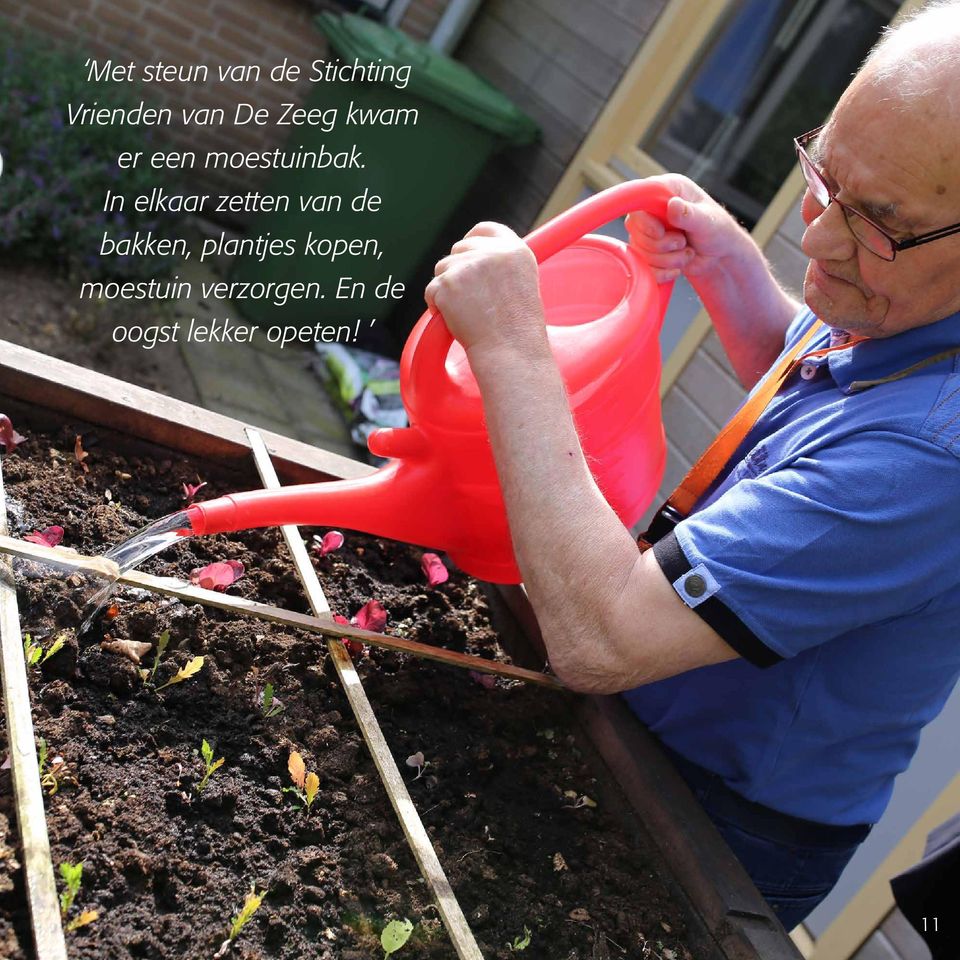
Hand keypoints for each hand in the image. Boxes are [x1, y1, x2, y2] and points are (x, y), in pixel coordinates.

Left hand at [424, 222, 544, 357]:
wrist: (510, 351)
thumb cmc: (517, 330)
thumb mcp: (521, 285)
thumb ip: (500, 266)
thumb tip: (471, 260)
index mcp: (516, 250)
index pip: (485, 230)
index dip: (471, 240)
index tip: (465, 254)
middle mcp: (493, 252)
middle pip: (459, 249)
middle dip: (457, 271)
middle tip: (468, 300)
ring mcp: (468, 266)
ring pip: (442, 269)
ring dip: (447, 289)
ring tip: (467, 314)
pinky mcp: (448, 283)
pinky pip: (431, 290)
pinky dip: (437, 306)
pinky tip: (456, 321)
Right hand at [625, 173, 746, 283]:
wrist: (720, 257)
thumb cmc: (719, 231)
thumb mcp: (708, 221)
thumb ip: (689, 214)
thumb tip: (673, 204)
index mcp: (668, 190)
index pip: (639, 200)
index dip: (646, 220)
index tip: (660, 232)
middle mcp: (653, 208)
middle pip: (636, 230)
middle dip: (662, 244)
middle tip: (683, 242)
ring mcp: (647, 231)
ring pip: (640, 252)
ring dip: (667, 260)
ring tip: (687, 253)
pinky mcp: (647, 251)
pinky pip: (643, 268)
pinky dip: (661, 273)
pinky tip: (677, 269)